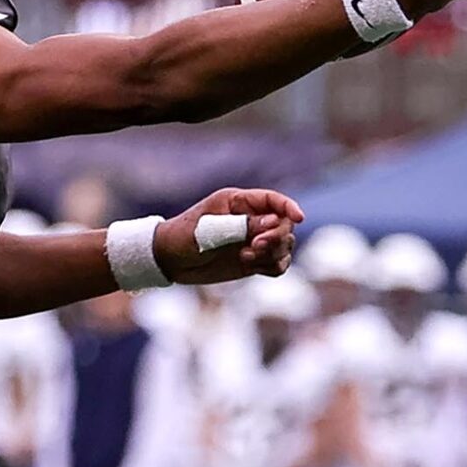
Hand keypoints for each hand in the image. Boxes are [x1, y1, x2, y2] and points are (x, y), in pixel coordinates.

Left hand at [155, 189, 301, 285]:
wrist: (167, 260)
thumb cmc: (182, 237)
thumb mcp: (210, 229)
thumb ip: (242, 226)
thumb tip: (274, 222)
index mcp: (239, 202)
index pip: (273, 200)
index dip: (289, 207)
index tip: (298, 218)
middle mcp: (251, 220)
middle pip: (284, 225)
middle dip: (276, 236)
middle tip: (254, 247)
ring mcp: (253, 240)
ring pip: (284, 245)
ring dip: (274, 253)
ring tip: (246, 257)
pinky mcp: (253, 260)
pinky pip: (277, 263)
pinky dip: (274, 266)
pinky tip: (252, 266)